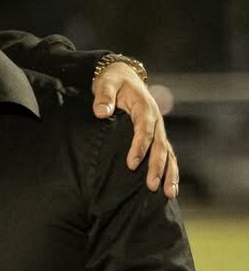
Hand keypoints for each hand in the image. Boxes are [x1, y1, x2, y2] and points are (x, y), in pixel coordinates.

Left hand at [93, 64, 177, 196]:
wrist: (123, 77)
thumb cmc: (113, 81)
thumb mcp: (106, 83)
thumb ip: (104, 96)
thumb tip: (102, 112)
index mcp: (144, 107)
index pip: (144, 129)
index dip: (140, 146)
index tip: (131, 163)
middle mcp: (155, 120)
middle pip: (160, 145)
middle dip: (157, 166)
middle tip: (152, 186)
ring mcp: (158, 129)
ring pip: (168, 153)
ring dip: (169, 173)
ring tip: (169, 193)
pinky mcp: (156, 136)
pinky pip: (166, 155)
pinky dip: (170, 171)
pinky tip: (170, 188)